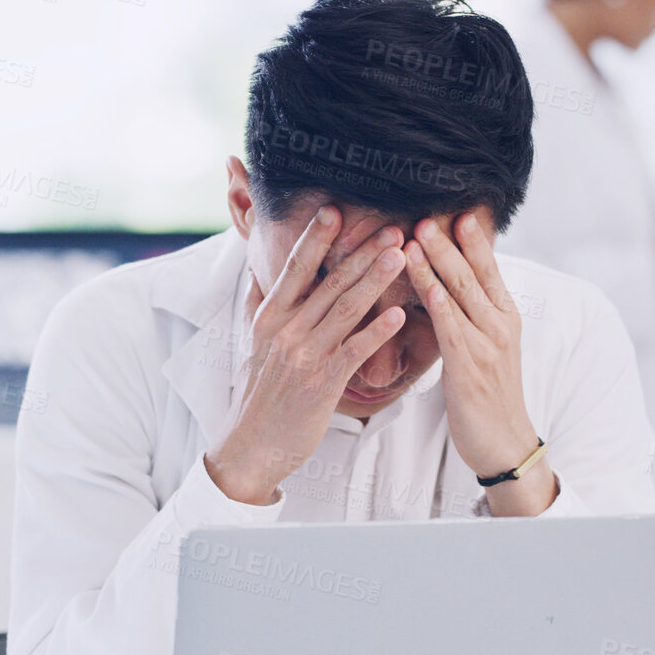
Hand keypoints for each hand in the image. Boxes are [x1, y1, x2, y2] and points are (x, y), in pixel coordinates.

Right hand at [205, 207, 405, 503]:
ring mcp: (304, 356)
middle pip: (328, 283)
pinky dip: (377, 331)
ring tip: (401, 256)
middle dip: (361, 252)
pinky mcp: (323, 383)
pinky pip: (354, 351)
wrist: (253, 445)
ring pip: (345, 310)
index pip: (295, 268)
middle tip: (391, 227)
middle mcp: (286, 330)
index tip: (334, 210)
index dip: (315, 238)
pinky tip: (399, 313)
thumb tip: (257, 268)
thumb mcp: (252, 342)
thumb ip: (259, 302)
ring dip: (375, 281)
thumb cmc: (259, 393)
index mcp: (270, 316)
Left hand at [404, 213, 555, 516]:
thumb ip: (472, 315)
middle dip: (447, 242)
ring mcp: (488, 345)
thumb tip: (449, 285)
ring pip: (459, 295)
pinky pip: (451, 327)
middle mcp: (500, 325)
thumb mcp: (488, 347)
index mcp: (506, 317)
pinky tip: (425, 283)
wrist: (505, 442)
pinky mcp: (470, 367)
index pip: (488, 269)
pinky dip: (438, 302)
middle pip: (472, 274)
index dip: (472, 240)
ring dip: (435, 263)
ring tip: (414, 235)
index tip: (456, 211)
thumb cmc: (490, 395)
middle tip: (426, 212)